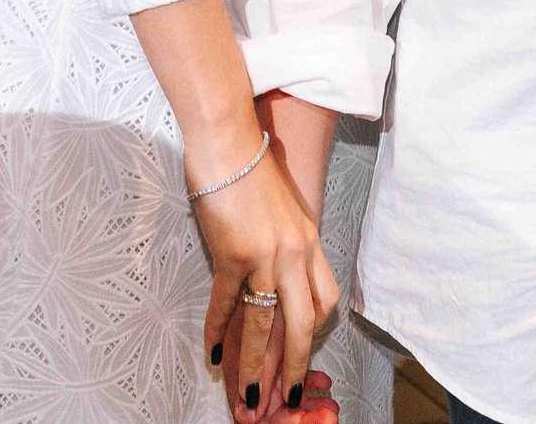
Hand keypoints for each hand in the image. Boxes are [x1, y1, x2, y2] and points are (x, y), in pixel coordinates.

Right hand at [195, 144, 337, 423]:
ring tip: (248, 396)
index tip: (299, 355)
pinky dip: (217, 333)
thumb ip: (284, 239)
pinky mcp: (233, 253)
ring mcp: (266, 254)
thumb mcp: (282, 207)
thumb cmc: (250, 166)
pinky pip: (227, 304)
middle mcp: (296, 252)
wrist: (229, 139)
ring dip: (255, 366)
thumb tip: (272, 268)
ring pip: (264, 325)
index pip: (324, 301)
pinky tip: (211, 354)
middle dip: (294, 368)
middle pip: (302, 325)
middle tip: (286, 400)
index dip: (313, 333)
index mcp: (309, 241)